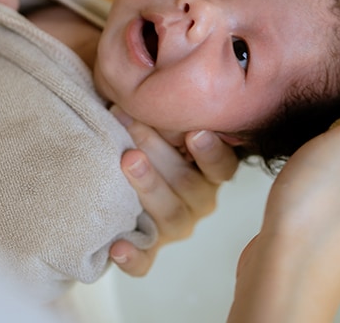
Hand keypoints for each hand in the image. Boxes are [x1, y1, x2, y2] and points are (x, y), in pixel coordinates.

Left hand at [109, 106, 238, 275]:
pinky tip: (117, 246)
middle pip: (190, 185)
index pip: (223, 166)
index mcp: (208, 172)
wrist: (116, 165)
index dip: (210, 151)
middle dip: (161, 154)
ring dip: (148, 186)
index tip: (195, 132)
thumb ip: (164, 111)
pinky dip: (133, 257)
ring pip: (171, 216)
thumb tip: (153, 77)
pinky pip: (146, 262)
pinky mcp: (149, 249)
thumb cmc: (143, 137)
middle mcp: (198, 201)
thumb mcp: (159, 122)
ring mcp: (174, 227)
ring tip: (127, 161)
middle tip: (137, 128)